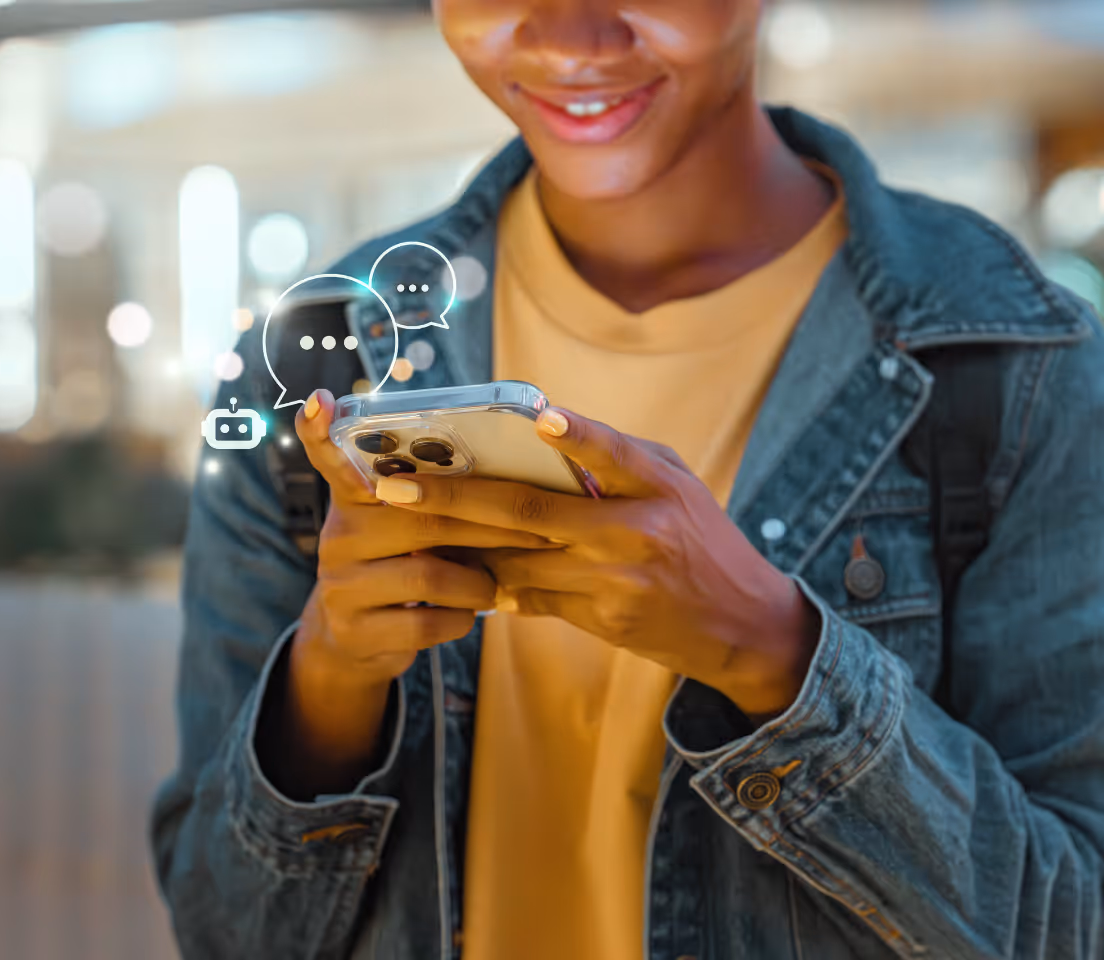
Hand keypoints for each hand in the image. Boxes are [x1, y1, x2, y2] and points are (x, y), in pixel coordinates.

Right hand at [293, 389, 556, 687]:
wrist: (356, 639)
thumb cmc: (401, 566)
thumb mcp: (403, 527)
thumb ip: (432, 499)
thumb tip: (512, 474)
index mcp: (354, 498)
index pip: (330, 456)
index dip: (321, 431)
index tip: (321, 400)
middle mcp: (340, 534)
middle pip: (422, 516)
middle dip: (490, 527)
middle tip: (540, 532)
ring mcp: (341, 583)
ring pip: (428, 576)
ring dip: (477, 583)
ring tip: (496, 584)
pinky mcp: (355, 630)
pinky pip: (424, 624)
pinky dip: (460, 619)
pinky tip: (466, 614)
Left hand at [371, 406, 820, 718]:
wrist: (740, 625)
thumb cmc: (702, 538)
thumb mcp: (675, 484)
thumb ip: (618, 459)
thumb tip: (543, 433)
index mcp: (655, 486)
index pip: (610, 453)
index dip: (575, 435)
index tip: (536, 417)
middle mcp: (632, 532)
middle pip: (527, 511)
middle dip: (452, 498)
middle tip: (394, 487)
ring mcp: (612, 581)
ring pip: (515, 559)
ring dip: (458, 544)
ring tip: (402, 525)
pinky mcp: (600, 619)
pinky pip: (530, 596)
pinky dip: (493, 582)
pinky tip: (456, 568)